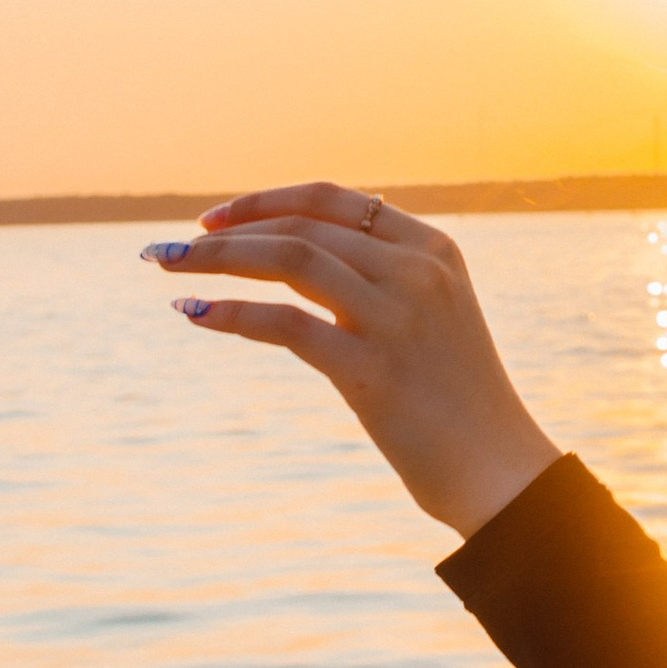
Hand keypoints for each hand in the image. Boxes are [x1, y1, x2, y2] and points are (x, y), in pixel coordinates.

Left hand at [144, 183, 558, 535]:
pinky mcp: (372, 369)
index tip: (216, 219)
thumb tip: (306, 254)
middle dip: (226, 232)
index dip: (266, 201)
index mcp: (433, 249)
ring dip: (217, 260)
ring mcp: (396, 317)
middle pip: (301, 228)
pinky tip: (194, 313)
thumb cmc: (456, 398)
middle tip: (170, 248)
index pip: (333, 200)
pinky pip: (285, 324)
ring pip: (289, 260)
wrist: (498, 467)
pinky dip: (232, 313)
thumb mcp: (433, 315)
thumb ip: (385, 278)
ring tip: (168, 268)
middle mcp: (416, 271)